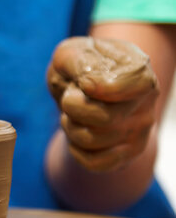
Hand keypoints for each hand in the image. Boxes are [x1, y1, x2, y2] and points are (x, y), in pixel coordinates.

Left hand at [47, 37, 158, 171]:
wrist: (80, 90)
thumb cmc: (76, 68)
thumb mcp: (71, 53)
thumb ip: (79, 61)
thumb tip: (90, 85)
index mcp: (139, 70)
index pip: (137, 85)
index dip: (104, 88)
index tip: (84, 83)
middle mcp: (147, 101)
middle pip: (105, 118)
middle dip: (72, 107)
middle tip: (69, 97)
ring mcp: (140, 130)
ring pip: (94, 141)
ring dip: (70, 127)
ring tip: (72, 114)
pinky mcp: (129, 153)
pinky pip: (96, 164)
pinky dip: (75, 150)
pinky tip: (76, 134)